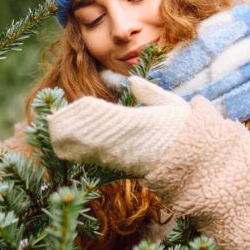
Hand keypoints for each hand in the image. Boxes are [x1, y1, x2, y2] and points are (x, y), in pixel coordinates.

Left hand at [46, 76, 190, 176]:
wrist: (198, 168)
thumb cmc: (187, 132)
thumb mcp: (174, 106)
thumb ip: (152, 93)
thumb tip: (132, 80)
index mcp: (140, 124)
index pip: (105, 117)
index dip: (84, 112)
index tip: (71, 105)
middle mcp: (126, 144)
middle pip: (88, 135)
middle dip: (68, 127)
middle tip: (51, 120)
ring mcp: (122, 159)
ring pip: (87, 151)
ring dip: (68, 141)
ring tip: (52, 131)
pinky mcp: (120, 169)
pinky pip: (94, 161)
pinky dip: (77, 153)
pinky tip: (63, 147)